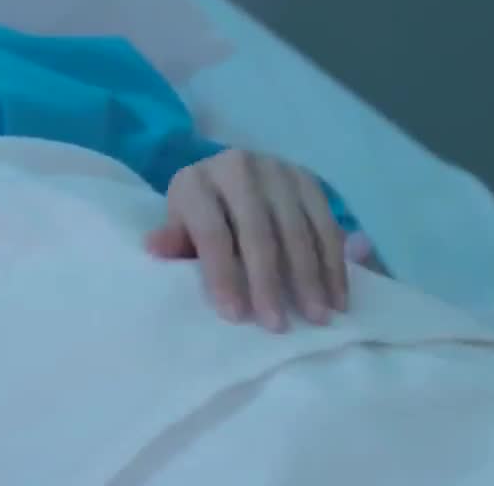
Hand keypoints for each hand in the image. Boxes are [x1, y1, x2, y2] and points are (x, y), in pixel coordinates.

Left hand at [146, 149, 348, 331]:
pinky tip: (338, 297)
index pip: (212, 231)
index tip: (236, 316)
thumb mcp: (180, 226)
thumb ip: (175, 242)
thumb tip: (156, 249)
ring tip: (317, 316)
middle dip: (269, 281)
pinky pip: (326, 224)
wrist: (229, 178)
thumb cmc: (199, 217)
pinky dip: (334, 264)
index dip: (223, 274)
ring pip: (298, 228)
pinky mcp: (309, 179)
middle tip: (278, 325)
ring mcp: (279, 170)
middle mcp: (239, 167)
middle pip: (258, 231)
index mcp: (197, 181)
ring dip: (310, 277)